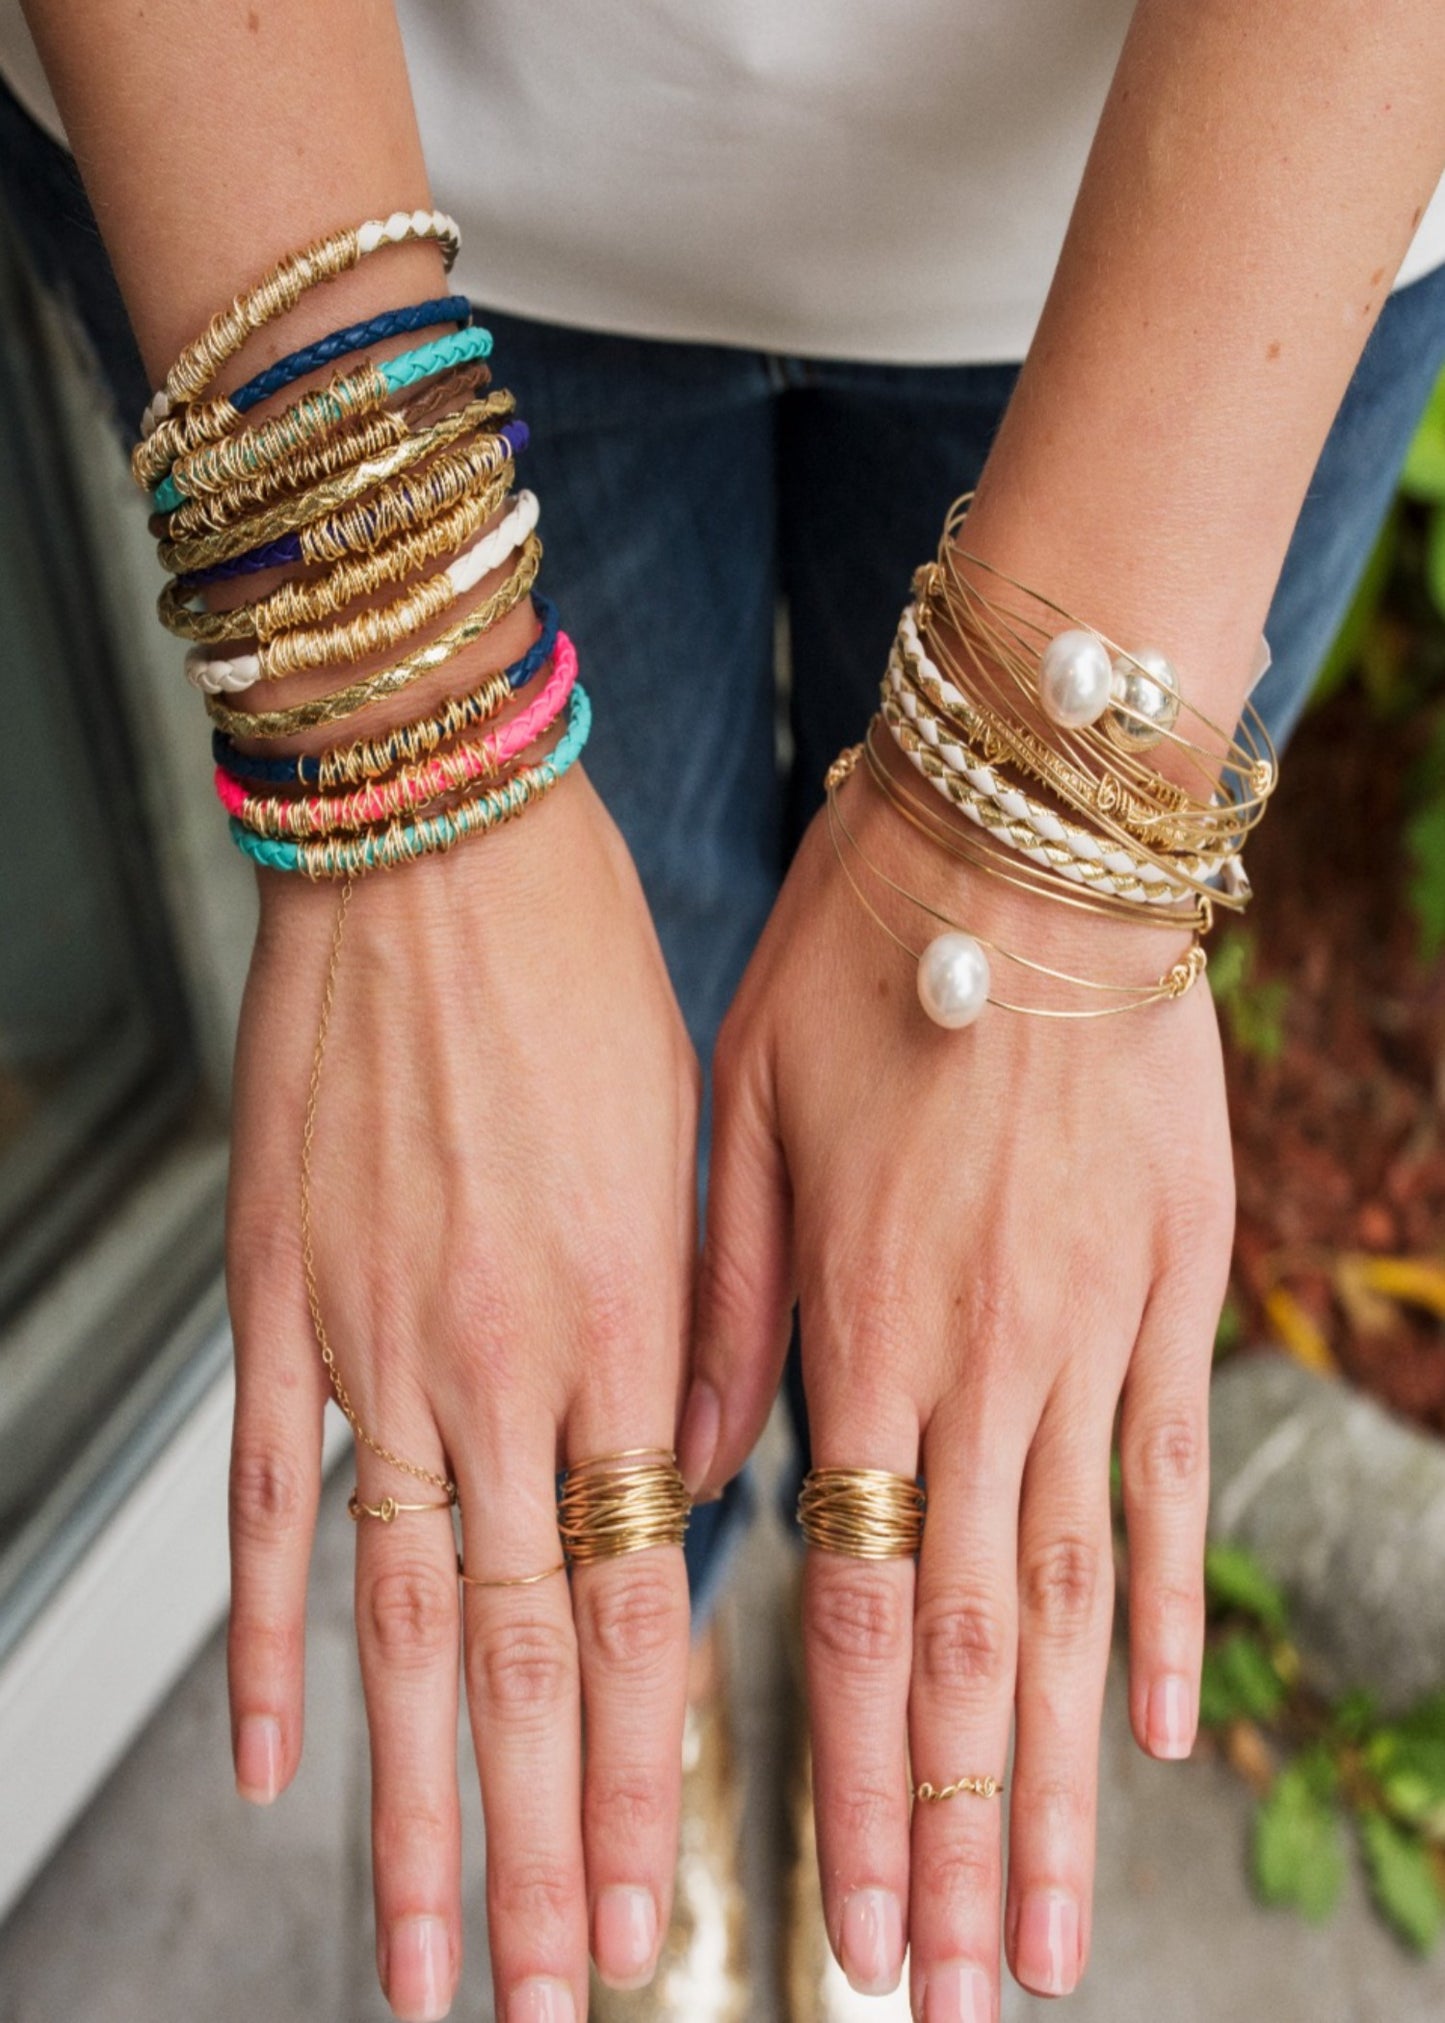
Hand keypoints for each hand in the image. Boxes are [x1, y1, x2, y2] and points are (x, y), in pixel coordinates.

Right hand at [225, 772, 698, 2020]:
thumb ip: (690, 1329)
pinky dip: (267, 1638)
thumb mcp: (684, 1144)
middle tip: (550, 2007)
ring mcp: (377, 1340)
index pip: (649, 1603)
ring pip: (408, 1619)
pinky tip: (273, 1760)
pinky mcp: (280, 1295)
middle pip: (534, 1657)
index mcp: (627, 1326)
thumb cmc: (582, 971)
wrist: (436, 839)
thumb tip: (695, 1474)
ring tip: (423, 1958)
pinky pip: (266, 1501)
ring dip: (420, 1804)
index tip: (662, 1902)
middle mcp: (506, 1364)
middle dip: (549, 1849)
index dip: (652, 1771)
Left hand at [683, 753, 1232, 2013]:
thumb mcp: (736, 1121)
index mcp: (858, 1326)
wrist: (1020, 838)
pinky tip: (1163, 1726)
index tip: (852, 1926)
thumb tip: (676, 1473)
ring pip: (1078, 1598)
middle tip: (954, 1995)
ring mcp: (1096, 1330)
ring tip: (1053, 1931)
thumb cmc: (855, 963)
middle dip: (955, 1838)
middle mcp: (985, 1361)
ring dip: (1063, 1779)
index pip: (859, 1608)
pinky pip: (1168, 1472)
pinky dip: (1165, 1608)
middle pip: (974, 1648)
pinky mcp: (1173, 1281)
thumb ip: (716, 1315)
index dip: (856, 1782)